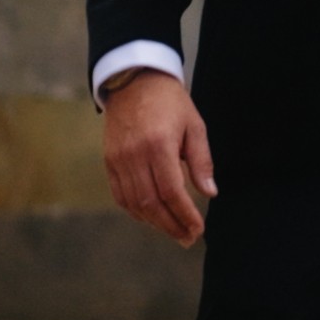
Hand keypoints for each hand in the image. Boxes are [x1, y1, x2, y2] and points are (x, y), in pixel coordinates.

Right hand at [102, 67, 216, 244]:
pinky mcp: (109, 161)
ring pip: (134, 203)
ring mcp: (118, 159)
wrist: (134, 81)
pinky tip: (151, 216)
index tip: (198, 229)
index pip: (172, 192)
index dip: (185, 215)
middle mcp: (134, 155)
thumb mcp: (194, 126)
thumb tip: (210, 193)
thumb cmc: (170, 102)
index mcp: (158, 145)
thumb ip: (201, 161)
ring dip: (154, 223)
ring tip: (173, 230)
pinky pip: (120, 195)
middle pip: (151, 203)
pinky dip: (135, 211)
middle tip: (187, 238)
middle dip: (170, 225)